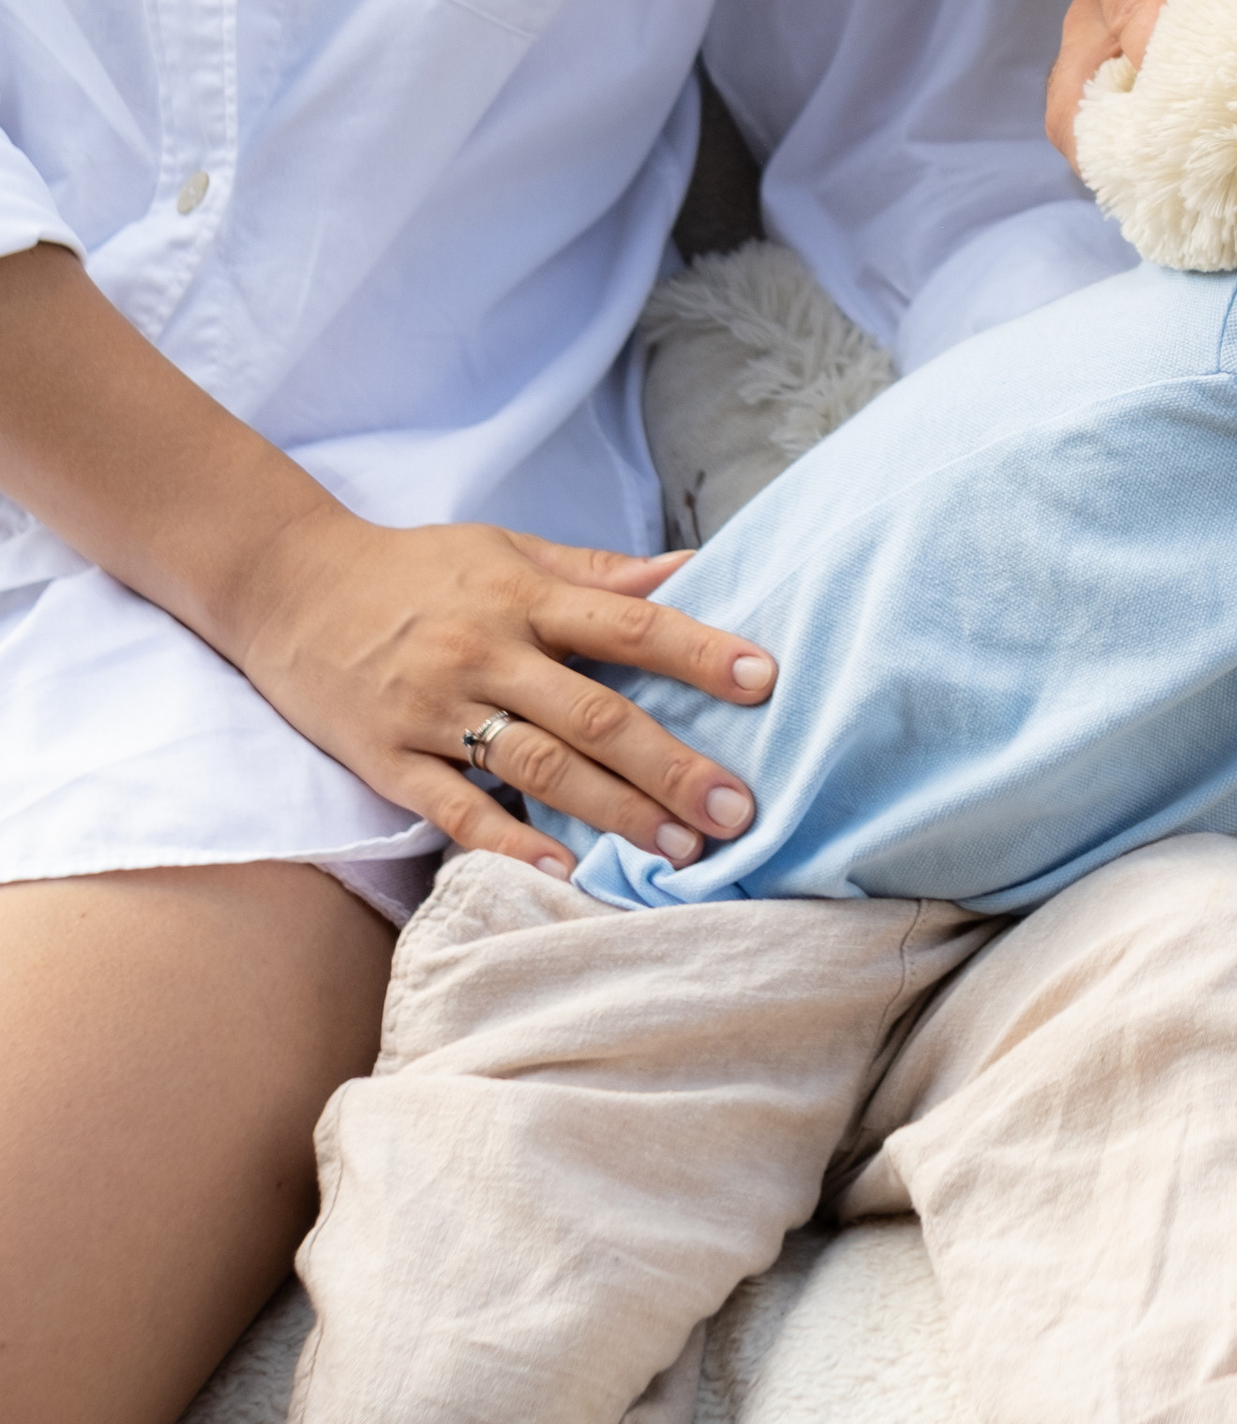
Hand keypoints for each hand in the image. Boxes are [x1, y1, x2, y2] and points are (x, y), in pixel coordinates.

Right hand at [218, 496, 778, 874]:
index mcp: (522, 598)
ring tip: (678, 851)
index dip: (699, 652)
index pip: (628, 625)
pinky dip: (509, 844)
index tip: (764, 680)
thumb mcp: (506, 549)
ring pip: (537, 769)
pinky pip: (455, 810)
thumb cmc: (414, 569)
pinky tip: (564, 874)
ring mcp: (433, 711)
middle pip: (593, 715)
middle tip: (736, 811)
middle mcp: (485, 653)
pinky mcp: (387, 760)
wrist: (286, 585)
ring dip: (613, 812)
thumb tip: (688, 570)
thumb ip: (595, 571)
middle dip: (671, 766)